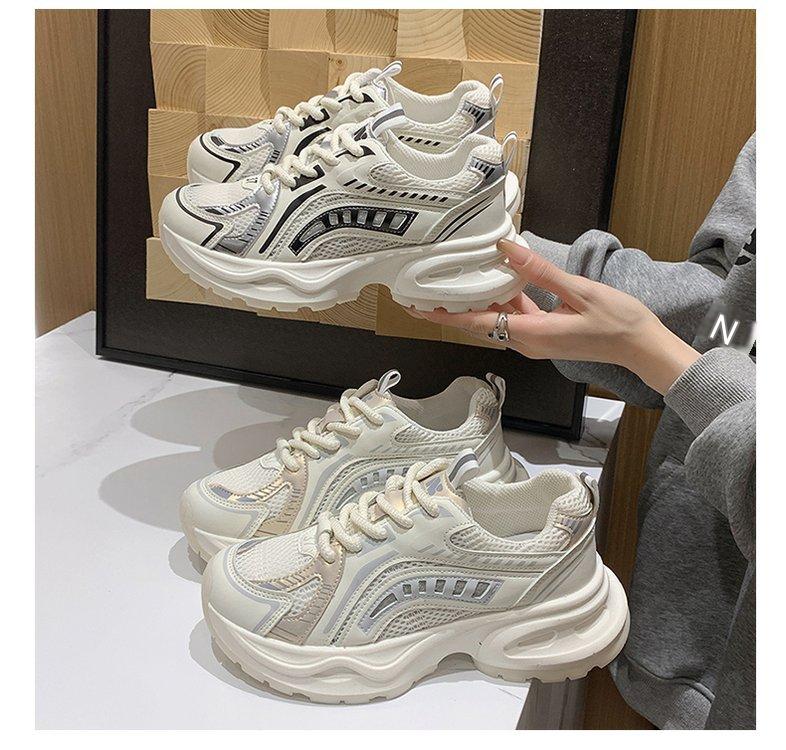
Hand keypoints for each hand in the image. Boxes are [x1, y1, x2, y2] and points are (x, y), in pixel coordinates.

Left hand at [410, 238, 699, 394]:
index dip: (445, 316)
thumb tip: (508, 250)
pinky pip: (516, 318)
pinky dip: (505, 301)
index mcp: (531, 334)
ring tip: (454, 284)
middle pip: (480, 324)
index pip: (477, 323)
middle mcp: (527, 342)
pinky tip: (502, 281)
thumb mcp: (579, 292)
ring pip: (497, 320)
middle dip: (451, 310)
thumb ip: (540, 272)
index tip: (418, 309)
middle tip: (423, 295)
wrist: (642, 347)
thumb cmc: (617, 322)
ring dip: (477, 303)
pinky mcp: (546, 335)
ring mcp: (536, 341)